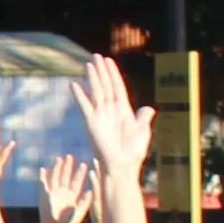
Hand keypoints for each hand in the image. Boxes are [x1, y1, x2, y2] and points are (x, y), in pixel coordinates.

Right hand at [39, 155, 99, 222]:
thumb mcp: (80, 213)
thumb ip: (85, 202)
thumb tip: (90, 191)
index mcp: (73, 196)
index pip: (77, 181)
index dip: (80, 173)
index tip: (85, 164)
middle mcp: (63, 193)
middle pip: (66, 176)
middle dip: (68, 166)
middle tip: (71, 156)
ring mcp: (53, 193)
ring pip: (55, 177)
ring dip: (57, 168)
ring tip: (59, 158)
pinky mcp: (44, 196)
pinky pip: (43, 184)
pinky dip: (42, 177)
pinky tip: (43, 169)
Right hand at [73, 52, 151, 186]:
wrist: (122, 166)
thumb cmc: (133, 152)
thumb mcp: (142, 132)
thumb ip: (143, 118)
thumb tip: (149, 108)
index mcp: (124, 110)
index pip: (117, 87)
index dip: (113, 73)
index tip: (108, 61)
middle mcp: (111, 110)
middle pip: (105, 85)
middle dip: (101, 70)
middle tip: (95, 56)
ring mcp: (100, 115)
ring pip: (96, 91)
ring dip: (93, 77)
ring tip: (88, 64)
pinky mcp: (92, 122)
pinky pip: (85, 105)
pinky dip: (80, 95)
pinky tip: (74, 84)